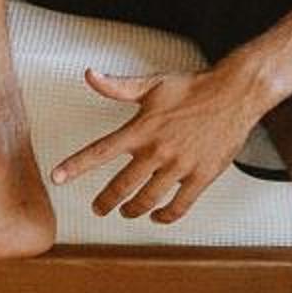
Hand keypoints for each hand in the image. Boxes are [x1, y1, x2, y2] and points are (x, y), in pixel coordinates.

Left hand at [51, 66, 258, 223]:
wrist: (234, 94)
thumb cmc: (193, 88)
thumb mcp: (152, 84)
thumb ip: (118, 86)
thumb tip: (89, 75)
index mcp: (142, 129)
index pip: (100, 150)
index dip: (76, 166)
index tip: (57, 178)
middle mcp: (158, 151)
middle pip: (122, 186)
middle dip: (106, 202)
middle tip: (98, 209)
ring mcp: (180, 166)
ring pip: (148, 199)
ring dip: (133, 210)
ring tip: (126, 213)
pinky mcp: (201, 176)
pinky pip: (180, 206)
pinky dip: (166, 217)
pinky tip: (158, 217)